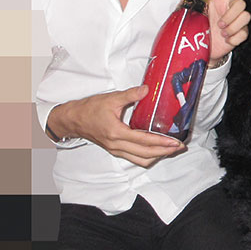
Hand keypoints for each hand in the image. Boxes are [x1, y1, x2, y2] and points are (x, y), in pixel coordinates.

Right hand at [49, 85, 184, 166]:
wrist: (72, 119)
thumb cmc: (89, 109)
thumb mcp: (111, 99)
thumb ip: (130, 95)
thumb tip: (147, 89)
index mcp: (116, 133)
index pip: (144, 140)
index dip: (161, 142)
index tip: (174, 142)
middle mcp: (117, 145)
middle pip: (145, 154)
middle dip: (164, 152)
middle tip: (178, 147)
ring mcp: (115, 150)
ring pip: (140, 160)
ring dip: (157, 156)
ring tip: (170, 150)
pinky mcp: (115, 150)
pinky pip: (134, 158)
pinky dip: (147, 157)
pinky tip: (156, 150)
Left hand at [179, 0, 250, 62]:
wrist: (201, 48)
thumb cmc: (198, 26)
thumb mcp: (193, 7)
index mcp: (221, 0)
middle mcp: (231, 9)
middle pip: (242, 4)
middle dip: (230, 16)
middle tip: (219, 24)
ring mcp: (237, 21)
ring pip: (246, 17)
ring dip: (232, 27)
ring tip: (222, 33)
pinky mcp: (241, 34)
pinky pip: (244, 32)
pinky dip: (233, 38)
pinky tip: (226, 39)